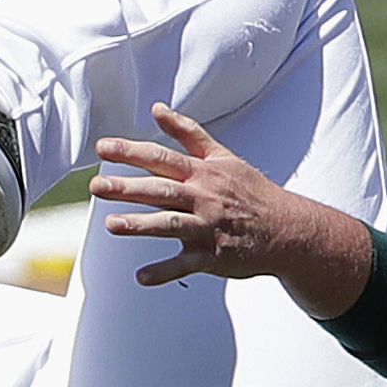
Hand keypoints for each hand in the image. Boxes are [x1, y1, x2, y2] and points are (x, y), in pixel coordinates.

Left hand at [88, 103, 373, 315]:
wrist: (289, 229)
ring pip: (171, 225)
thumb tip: (157, 108)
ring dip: (141, 225)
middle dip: (128, 187)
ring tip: (112, 225)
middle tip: (98, 186)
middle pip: (161, 190)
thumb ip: (187, 133)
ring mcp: (209, 228)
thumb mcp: (222, 156)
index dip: (131, 151)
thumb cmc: (251, 192)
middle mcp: (204, 198)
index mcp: (203, 173)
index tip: (102, 148)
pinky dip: (164, 272)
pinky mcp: (214, 257)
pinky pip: (186, 265)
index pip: (161, 157)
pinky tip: (141, 277)